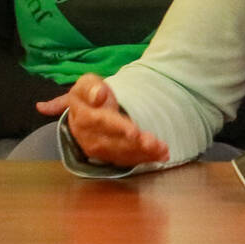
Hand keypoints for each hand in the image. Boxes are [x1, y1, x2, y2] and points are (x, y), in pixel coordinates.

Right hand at [36, 73, 168, 166]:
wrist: (84, 109)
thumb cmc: (90, 93)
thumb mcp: (88, 83)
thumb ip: (92, 87)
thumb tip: (99, 95)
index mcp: (82, 118)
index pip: (101, 123)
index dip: (118, 128)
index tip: (134, 131)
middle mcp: (88, 138)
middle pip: (113, 143)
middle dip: (135, 144)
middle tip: (154, 143)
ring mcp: (98, 150)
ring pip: (121, 154)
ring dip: (143, 154)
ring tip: (162, 150)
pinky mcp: (108, 156)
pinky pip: (126, 160)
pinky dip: (144, 159)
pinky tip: (160, 156)